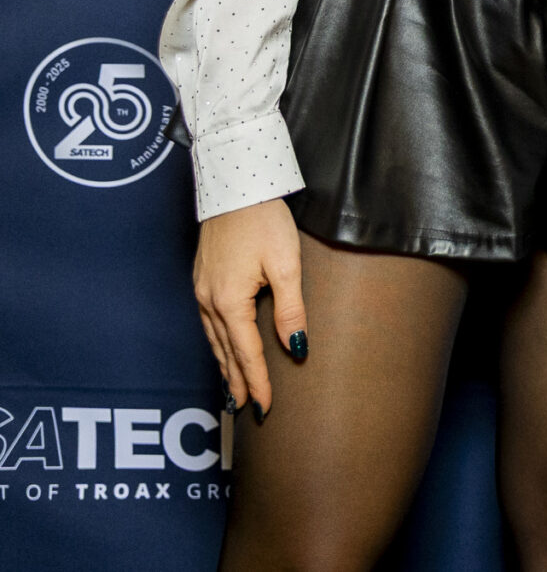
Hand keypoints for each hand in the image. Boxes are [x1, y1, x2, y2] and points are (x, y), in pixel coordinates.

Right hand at [194, 199, 307, 414]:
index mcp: (229, 301)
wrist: (235, 187)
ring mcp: (201, 290)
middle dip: (237, 381)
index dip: (257, 381)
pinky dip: (218, 343)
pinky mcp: (202, 279)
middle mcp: (209, 300)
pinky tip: (224, 348)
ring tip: (233, 389)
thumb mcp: (286, 264)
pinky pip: (209, 322)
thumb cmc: (263, 221)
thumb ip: (290, 309)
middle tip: (245, 409)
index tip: (264, 406)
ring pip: (214, 339)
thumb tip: (295, 346)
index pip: (245, 353)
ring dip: (225, 365)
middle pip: (225, 351)